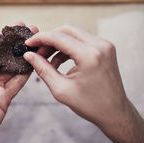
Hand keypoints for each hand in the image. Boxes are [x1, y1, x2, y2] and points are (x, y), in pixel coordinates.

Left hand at [0, 24, 36, 142]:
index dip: (1, 39)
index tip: (13, 28)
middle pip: (2, 55)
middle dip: (14, 44)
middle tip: (28, 31)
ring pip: (12, 67)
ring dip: (22, 56)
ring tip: (35, 43)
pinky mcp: (5, 98)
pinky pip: (17, 83)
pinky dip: (26, 73)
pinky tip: (34, 63)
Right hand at [23, 24, 143, 142]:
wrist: (115, 113)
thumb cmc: (90, 105)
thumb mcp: (61, 89)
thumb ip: (43, 69)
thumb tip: (28, 55)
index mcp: (89, 55)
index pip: (58, 37)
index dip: (40, 38)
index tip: (28, 44)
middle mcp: (99, 45)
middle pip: (66, 30)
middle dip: (49, 39)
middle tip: (37, 53)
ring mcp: (105, 45)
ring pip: (73, 34)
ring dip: (57, 44)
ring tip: (47, 61)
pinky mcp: (105, 48)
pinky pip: (81, 40)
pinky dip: (68, 48)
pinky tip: (59, 62)